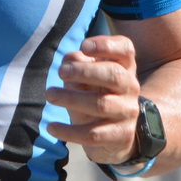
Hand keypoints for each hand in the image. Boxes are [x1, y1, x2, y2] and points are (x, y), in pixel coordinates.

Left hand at [44, 34, 141, 164]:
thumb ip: (78, 65)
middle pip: (114, 75)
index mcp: (124, 67)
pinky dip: (69, 131)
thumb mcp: (87, 77)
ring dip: (71, 98)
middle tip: (61, 72)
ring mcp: (128, 112)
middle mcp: (131, 87)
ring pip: (101, 104)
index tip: (84, 46)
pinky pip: (93, 134)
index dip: (106, 45)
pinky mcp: (121, 135)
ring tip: (49, 94)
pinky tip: (52, 127)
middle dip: (84, 71)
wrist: (115, 135)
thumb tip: (68, 62)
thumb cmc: (96, 95)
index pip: (125, 49)